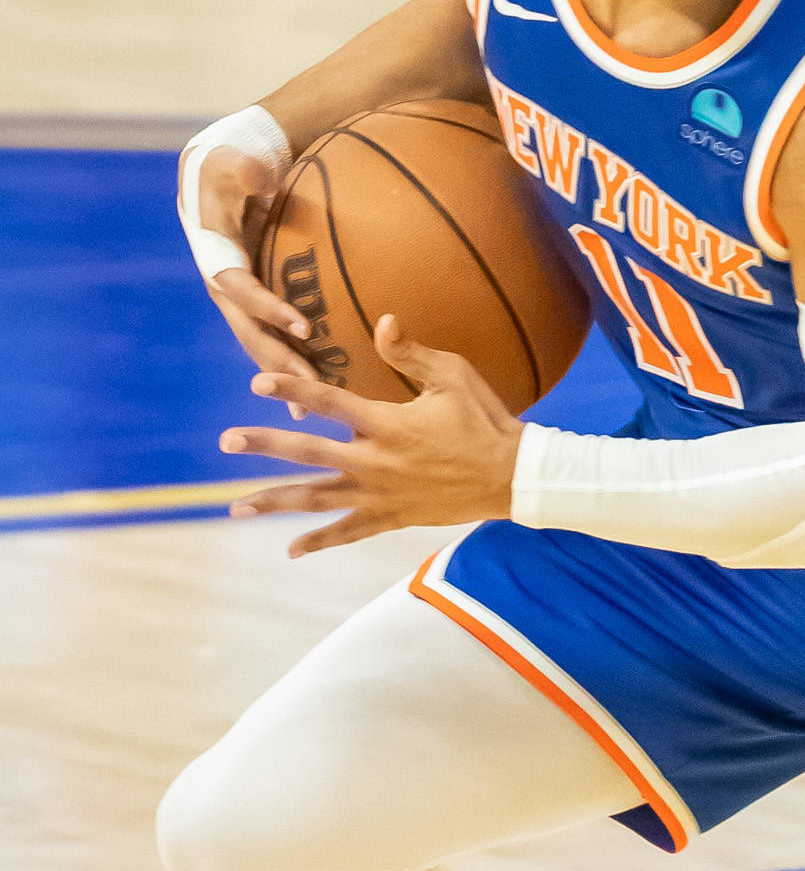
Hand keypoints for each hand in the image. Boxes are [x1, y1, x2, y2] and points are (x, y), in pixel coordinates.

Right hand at [190, 135, 317, 387]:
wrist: (215, 175)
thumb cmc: (226, 166)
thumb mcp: (231, 162)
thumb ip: (244, 170)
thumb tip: (262, 176)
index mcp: (217, 260)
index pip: (243, 292)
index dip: (269, 311)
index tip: (304, 329)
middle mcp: (226, 287)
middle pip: (251, 332)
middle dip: (279, 361)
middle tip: (312, 388)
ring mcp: (239, 298)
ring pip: (261, 341)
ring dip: (284, 372)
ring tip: (308, 409)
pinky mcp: (255, 298)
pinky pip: (274, 331)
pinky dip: (294, 355)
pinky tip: (322, 379)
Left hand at [220, 317, 521, 555]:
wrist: (511, 476)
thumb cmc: (485, 419)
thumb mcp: (453, 376)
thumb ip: (412, 353)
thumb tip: (382, 320)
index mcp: (388, 423)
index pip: (329, 402)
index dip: (292, 390)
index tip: (257, 383)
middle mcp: (376, 461)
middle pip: (309, 453)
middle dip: (264, 445)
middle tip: (226, 441)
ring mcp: (380, 494)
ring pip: (317, 499)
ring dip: (275, 501)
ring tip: (236, 506)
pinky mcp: (391, 516)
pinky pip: (348, 532)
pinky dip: (319, 541)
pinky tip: (291, 550)